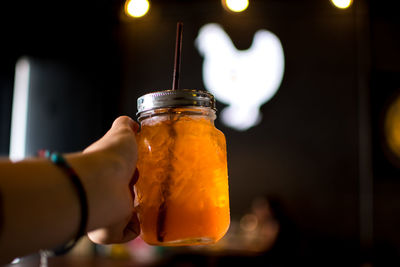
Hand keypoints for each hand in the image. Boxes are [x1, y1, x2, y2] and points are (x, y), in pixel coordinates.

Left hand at [75, 116, 139, 243]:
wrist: (103, 183)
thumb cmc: (109, 158)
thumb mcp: (120, 133)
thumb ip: (124, 125)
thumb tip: (131, 123)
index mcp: (101, 171)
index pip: (115, 173)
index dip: (128, 169)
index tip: (138, 166)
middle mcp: (100, 192)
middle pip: (120, 194)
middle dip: (133, 189)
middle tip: (143, 183)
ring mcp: (104, 213)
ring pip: (123, 214)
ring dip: (135, 208)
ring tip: (146, 199)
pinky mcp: (111, 231)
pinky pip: (128, 231)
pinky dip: (136, 225)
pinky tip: (140, 214)